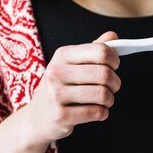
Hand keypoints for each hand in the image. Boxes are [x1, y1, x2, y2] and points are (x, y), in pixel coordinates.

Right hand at [22, 31, 121, 145]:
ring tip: (105, 100)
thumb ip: (93, 49)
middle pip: (104, 73)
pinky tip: (97, 111)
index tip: (115, 66)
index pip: (100, 51)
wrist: (37, 117)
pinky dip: (103, 113)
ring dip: (110, 99)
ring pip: (102, 94)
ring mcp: (56, 95)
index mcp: (62, 55)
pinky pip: (96, 112)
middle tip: (113, 87)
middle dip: (115, 82)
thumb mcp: (72, 64)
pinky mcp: (60, 115)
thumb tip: (113, 35)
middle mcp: (56, 73)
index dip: (114, 59)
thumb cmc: (60, 86)